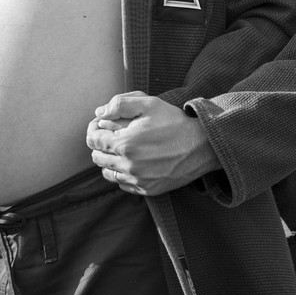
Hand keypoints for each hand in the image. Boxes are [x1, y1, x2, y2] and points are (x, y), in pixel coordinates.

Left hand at [85, 91, 219, 195]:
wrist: (202, 146)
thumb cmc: (175, 122)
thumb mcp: (149, 103)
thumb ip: (120, 104)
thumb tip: (99, 113)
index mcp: (125, 144)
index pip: (93, 140)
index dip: (94, 130)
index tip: (101, 125)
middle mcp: (129, 166)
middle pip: (97, 158)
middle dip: (100, 145)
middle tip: (111, 135)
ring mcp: (138, 180)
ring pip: (108, 173)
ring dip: (109, 161)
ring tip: (122, 149)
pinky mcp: (147, 190)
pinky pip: (123, 184)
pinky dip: (122, 174)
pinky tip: (133, 162)